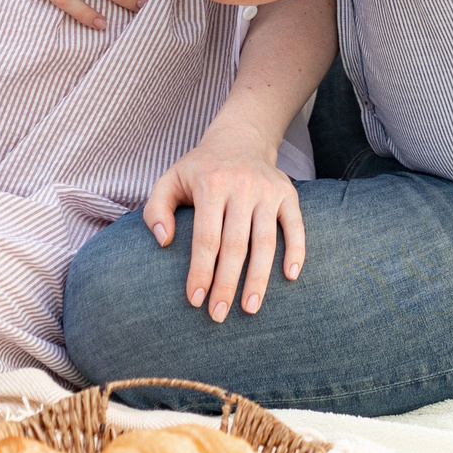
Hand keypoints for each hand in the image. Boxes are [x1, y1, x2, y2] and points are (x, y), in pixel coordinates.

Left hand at [142, 125, 305, 320]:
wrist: (241, 137)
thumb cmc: (200, 168)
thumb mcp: (169, 179)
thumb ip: (156, 209)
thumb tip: (163, 242)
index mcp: (211, 184)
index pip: (206, 237)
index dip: (201, 271)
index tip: (195, 301)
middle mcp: (242, 186)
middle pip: (236, 244)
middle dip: (227, 284)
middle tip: (218, 315)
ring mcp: (268, 190)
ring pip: (266, 241)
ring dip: (259, 278)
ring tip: (250, 308)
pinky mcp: (288, 193)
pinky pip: (296, 225)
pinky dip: (296, 251)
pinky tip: (290, 277)